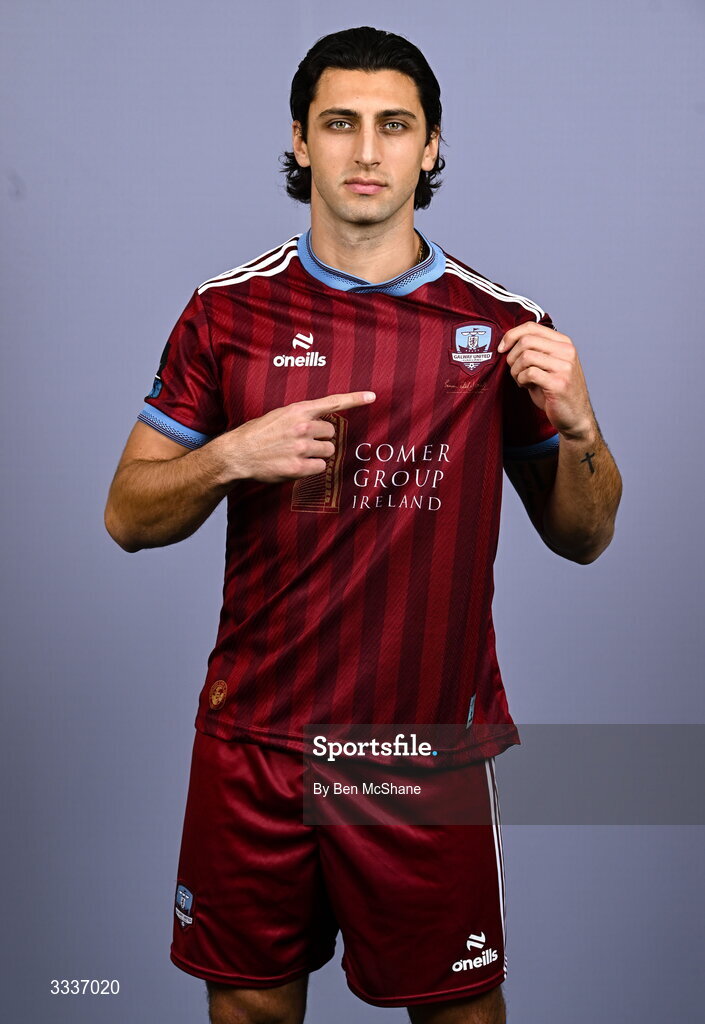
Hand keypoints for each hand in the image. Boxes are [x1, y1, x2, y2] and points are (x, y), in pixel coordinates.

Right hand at [220, 390, 375, 482]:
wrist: (238, 454)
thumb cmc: (257, 434)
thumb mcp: (278, 416)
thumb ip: (300, 417)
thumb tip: (320, 423)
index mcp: (298, 410)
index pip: (332, 402)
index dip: (355, 399)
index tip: (372, 397)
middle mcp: (302, 427)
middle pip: (331, 433)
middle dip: (322, 439)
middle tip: (303, 443)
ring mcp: (301, 448)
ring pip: (328, 451)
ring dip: (318, 454)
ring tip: (298, 454)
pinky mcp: (299, 467)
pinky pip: (320, 468)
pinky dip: (312, 468)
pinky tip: (296, 465)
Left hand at [498, 324, 594, 440]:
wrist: (574, 416)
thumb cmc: (556, 391)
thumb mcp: (547, 365)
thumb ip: (533, 351)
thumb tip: (506, 342)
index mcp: (563, 343)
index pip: (532, 326)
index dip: (511, 335)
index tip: (502, 348)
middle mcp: (566, 351)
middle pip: (526, 340)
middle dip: (512, 356)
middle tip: (513, 370)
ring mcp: (564, 367)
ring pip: (526, 356)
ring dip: (515, 370)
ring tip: (521, 379)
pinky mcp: (559, 383)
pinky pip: (529, 373)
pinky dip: (521, 380)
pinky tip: (526, 386)